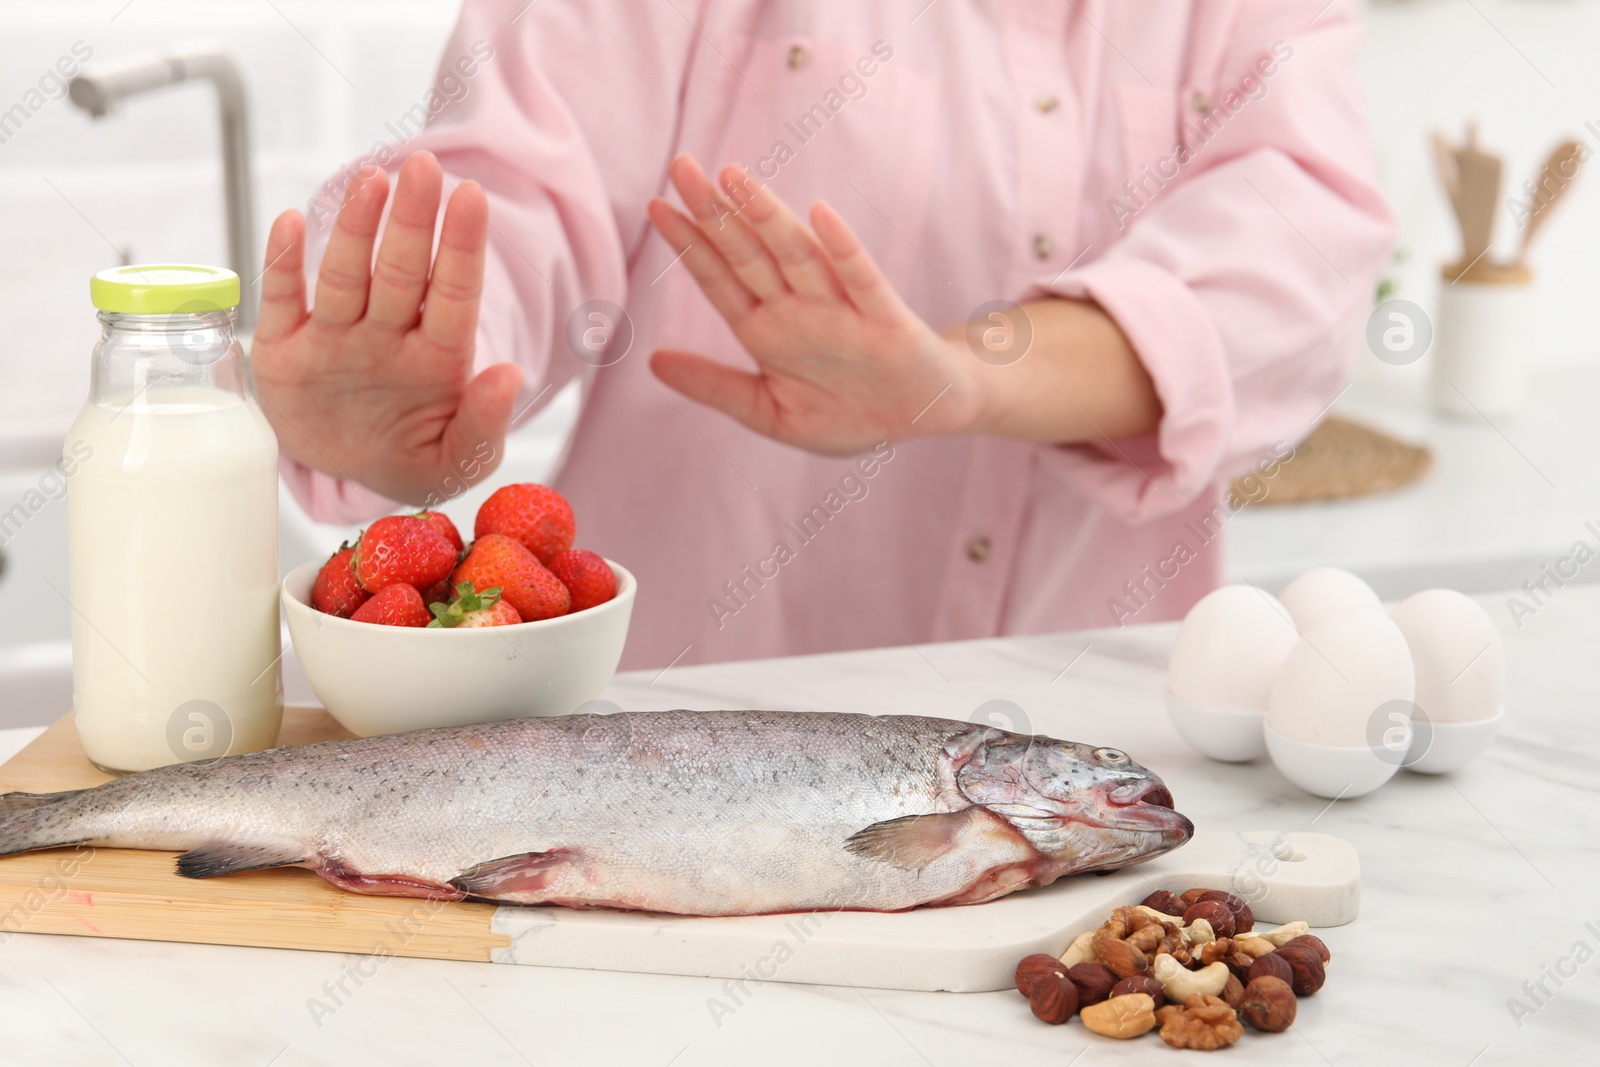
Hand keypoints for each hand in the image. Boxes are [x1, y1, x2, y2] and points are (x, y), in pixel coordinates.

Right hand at [252, 151, 522, 504]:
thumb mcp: (457, 461)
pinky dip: (283, 263)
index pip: (454, 295)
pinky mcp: (285, 350)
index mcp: (437, 358)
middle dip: (413, 222)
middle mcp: (388, 335)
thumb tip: (511, 373)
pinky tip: (292, 222)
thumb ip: (485, 424)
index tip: (472, 196)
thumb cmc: (414, 458)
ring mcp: (336, 338)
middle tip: (423, 166)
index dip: (462, 247)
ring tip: (371, 182)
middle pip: (402, 273)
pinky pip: (283, 300)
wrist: (348, 475)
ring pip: (346, 277)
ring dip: (356, 229)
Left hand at [646, 155, 982, 454]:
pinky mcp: (885, 320)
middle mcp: (799, 311)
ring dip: (766, 217)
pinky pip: (862, 279)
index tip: (656, 206)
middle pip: (750, 255)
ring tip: (734, 177)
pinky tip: (820, 215)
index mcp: (767, 331)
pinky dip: (842, 248)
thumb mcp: (769, 412)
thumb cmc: (847, 411)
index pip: (720, 280)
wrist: (920, 416)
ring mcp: (841, 311)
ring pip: (798, 256)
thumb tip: (652, 361)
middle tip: (681, 166)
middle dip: (715, 213)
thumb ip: (715, 387)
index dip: (689, 244)